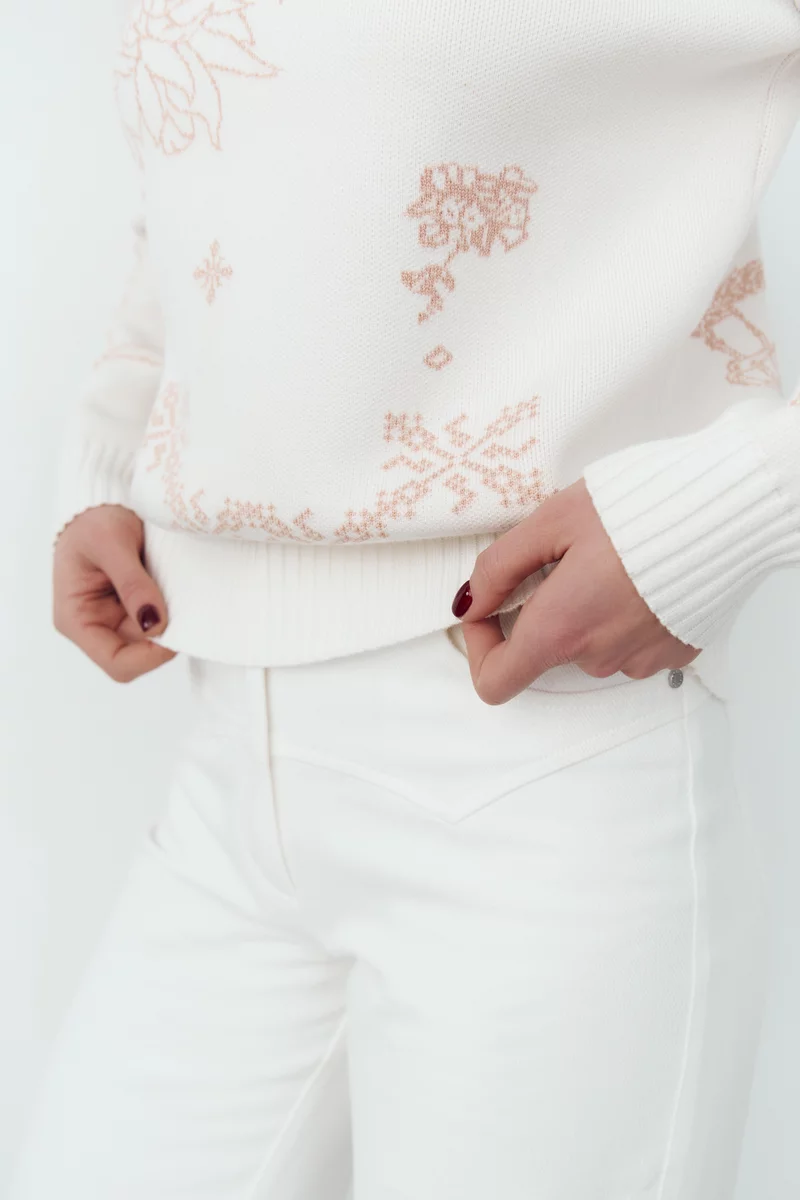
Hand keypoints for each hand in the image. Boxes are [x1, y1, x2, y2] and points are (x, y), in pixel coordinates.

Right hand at [53, 504, 176, 681]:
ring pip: (155, 640)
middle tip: (183, 605)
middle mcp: (97, 627)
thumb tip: (155, 622)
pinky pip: (160, 621)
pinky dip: (174, 610)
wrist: (99, 505)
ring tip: (177, 589)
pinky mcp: (134, 609)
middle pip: (140, 656)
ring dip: (172, 621)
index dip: (149, 657)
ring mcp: (117, 619)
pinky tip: (177, 588)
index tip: (173, 629)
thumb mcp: (111, 544)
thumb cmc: (92, 522)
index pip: (117, 663)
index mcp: (77, 620)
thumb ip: (132, 584)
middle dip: (165, 636)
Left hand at [452, 478, 700, 704]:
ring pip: (590, 644)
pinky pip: (630, 641)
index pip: (496, 682)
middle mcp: (599, 657)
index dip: (480, 647)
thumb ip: (499, 566)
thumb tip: (470, 601)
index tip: (492, 607)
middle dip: (544, 607)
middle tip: (567, 552)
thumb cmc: (643, 506)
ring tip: (613, 556)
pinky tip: (642, 573)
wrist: (732, 507)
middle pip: (547, 650)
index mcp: (562, 628)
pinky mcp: (674, 652)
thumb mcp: (553, 519)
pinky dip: (624, 613)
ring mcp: (640, 660)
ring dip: (588, 607)